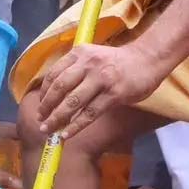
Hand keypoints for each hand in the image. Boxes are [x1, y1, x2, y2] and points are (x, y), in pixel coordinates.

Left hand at [37, 42, 163, 139]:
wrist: (148, 59)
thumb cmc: (118, 61)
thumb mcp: (94, 57)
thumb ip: (76, 70)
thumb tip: (56, 95)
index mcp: (80, 53)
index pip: (54, 74)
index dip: (44, 93)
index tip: (40, 106)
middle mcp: (88, 64)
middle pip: (60, 88)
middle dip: (46, 107)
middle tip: (41, 121)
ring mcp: (101, 79)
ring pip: (72, 102)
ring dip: (57, 118)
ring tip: (48, 130)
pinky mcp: (113, 94)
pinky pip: (90, 113)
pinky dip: (76, 126)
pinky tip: (66, 134)